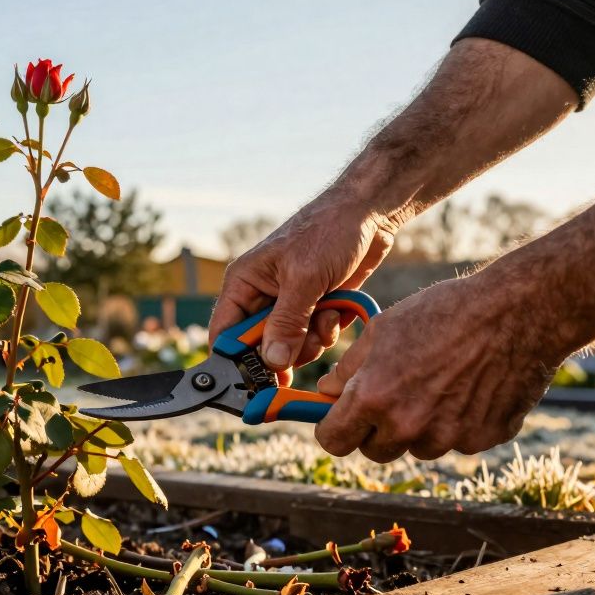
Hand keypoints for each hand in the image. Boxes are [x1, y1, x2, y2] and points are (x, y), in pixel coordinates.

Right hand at [209, 191, 398, 379]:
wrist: (368, 213)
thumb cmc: (329, 231)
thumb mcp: (305, 278)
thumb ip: (287, 323)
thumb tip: (272, 363)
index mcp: (244, 284)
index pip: (225, 334)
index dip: (236, 360)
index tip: (257, 381)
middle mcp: (262, 297)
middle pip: (260, 348)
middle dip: (286, 350)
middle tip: (306, 341)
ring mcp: (289, 305)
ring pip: (290, 348)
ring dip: (312, 341)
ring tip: (327, 314)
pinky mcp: (314, 308)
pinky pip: (314, 338)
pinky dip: (328, 331)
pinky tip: (338, 308)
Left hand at [314, 277, 558, 461]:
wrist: (518, 312)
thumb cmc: (444, 312)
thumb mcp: (383, 329)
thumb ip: (349, 369)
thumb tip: (327, 392)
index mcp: (374, 399)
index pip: (334, 441)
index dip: (334, 429)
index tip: (340, 419)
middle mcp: (408, 426)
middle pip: (375, 450)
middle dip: (376, 429)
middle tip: (394, 394)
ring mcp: (448, 437)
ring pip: (418, 447)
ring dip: (419, 427)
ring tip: (439, 382)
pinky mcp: (482, 440)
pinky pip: (457, 441)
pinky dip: (458, 422)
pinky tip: (471, 387)